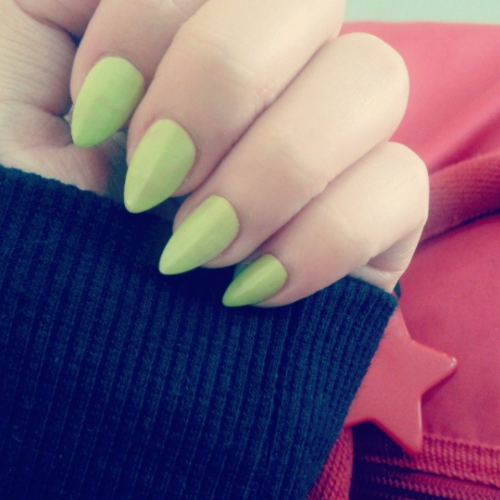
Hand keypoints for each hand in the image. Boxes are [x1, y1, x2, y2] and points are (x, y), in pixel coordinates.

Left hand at [0, 0, 428, 305]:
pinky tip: (253, 286)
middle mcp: (276, 83)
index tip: (94, 121)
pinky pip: (402, 186)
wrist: (90, 349)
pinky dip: (324, 238)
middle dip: (222, 91)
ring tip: (199, 247)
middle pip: (311, 2)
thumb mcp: (15, 98)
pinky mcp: (373, 220)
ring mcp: (333, 149)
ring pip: (375, 80)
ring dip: (274, 171)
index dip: (153, 30)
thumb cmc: (39, 229)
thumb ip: (61, 8)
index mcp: (196, 42)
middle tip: (154, 186)